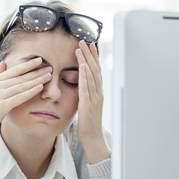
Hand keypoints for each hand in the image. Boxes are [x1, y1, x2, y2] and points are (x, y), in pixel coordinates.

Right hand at [0, 57, 52, 139]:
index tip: (39, 60)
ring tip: (48, 76)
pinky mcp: (2, 106)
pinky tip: (40, 88)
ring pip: (21, 86)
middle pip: (20, 77)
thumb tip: (3, 63)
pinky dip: (30, 92)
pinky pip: (19, 98)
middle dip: (36, 71)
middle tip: (49, 67)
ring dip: (36, 80)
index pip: (13, 70)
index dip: (27, 64)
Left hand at [75, 40, 110, 163]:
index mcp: (98, 92)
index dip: (93, 57)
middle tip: (83, 40)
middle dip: (89, 54)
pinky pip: (86, 87)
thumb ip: (86, 94)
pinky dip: (84, 75)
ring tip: (80, 48)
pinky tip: (81, 65)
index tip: (89, 45)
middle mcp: (98, 92)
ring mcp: (94, 97)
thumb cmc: (89, 124)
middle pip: (95, 69)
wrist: (93, 138)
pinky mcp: (88, 104)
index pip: (96, 70)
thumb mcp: (87, 106)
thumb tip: (81, 86)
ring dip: (86, 59)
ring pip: (91, 74)